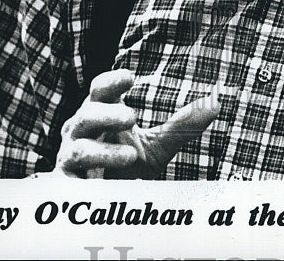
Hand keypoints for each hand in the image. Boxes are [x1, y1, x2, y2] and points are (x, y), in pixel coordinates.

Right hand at [47, 70, 219, 178]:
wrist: (103, 205)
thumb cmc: (126, 166)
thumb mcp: (158, 146)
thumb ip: (183, 126)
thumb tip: (216, 103)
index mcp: (101, 114)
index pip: (100, 90)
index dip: (111, 82)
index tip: (129, 77)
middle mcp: (81, 132)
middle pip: (86, 115)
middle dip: (106, 114)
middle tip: (131, 116)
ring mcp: (71, 158)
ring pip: (78, 149)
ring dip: (102, 152)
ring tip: (130, 155)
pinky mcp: (66, 186)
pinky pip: (72, 184)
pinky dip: (88, 184)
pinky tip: (103, 186)